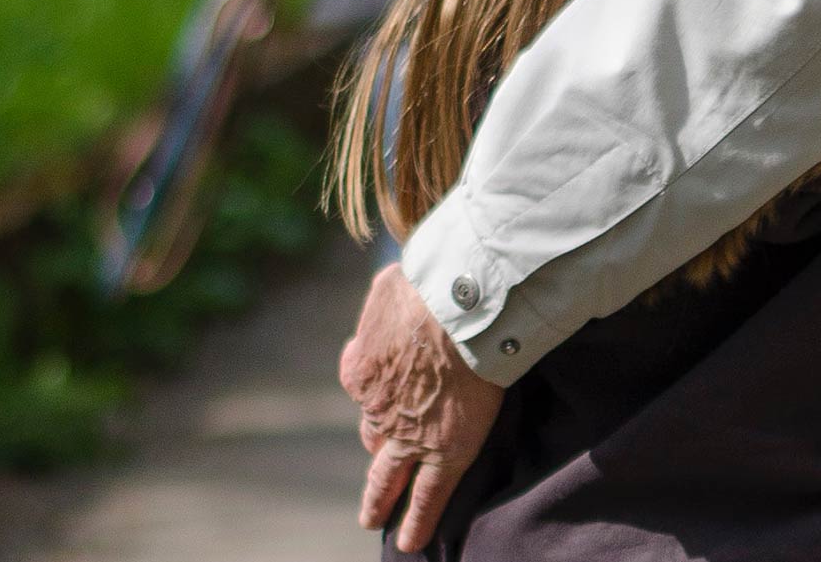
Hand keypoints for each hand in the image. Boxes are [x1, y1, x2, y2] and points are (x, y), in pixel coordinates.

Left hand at [341, 265, 503, 550]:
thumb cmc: (428, 285)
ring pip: (388, 476)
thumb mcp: (387, 287)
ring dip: (383, 500)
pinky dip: (417, 522)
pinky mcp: (443, 451)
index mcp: (360, 369)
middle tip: (372, 488)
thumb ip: (382, 303)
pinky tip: (412, 542)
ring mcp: (407, 434)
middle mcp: (375, 408)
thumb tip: (387, 296)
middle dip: (373, 463)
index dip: (376, 399)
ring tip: (382, 520)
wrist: (459, 305)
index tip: (386, 400)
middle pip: (373, 439)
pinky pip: (426, 496)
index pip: (363, 392)